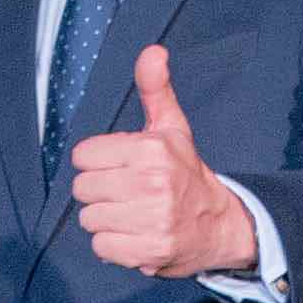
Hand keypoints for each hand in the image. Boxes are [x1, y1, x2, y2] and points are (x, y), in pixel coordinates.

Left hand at [66, 45, 253, 281]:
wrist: (219, 225)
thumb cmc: (186, 173)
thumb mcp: (172, 127)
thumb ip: (155, 88)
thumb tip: (153, 51)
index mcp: (151, 149)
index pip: (84, 156)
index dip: (98, 162)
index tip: (120, 167)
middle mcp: (151, 184)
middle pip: (83, 188)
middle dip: (100, 192)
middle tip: (126, 193)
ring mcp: (151, 220)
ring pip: (89, 219)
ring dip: (106, 220)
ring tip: (131, 215)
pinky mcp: (148, 252)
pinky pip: (101, 248)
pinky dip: (113, 246)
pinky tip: (134, 235)